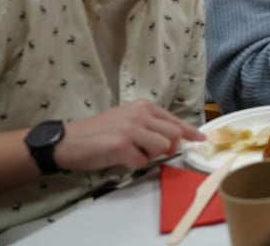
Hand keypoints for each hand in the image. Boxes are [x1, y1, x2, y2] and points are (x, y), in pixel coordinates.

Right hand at [54, 99, 203, 172]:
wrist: (68, 140)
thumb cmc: (99, 132)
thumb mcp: (127, 119)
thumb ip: (149, 125)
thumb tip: (174, 138)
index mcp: (143, 106)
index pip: (174, 120)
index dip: (189, 131)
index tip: (201, 138)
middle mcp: (140, 114)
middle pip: (173, 134)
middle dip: (168, 147)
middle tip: (149, 151)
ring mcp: (131, 129)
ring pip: (163, 146)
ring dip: (150, 155)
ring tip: (131, 152)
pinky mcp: (121, 145)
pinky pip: (142, 161)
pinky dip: (133, 164)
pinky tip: (120, 158)